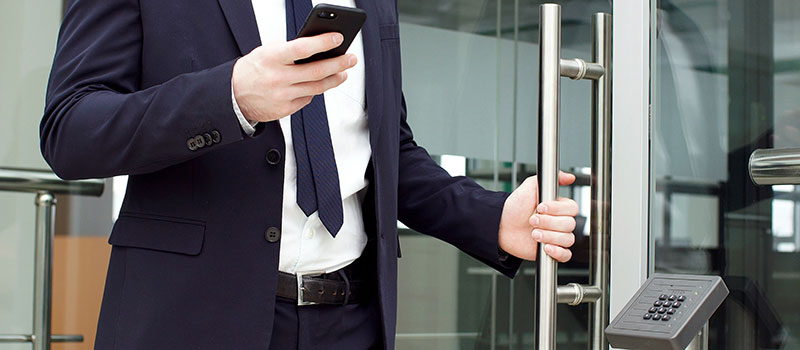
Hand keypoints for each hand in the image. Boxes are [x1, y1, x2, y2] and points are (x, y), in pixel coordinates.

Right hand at [231, 32, 356, 122]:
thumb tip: (318, 47)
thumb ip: (290, 50)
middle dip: (338, 63)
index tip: (338, 37)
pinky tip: (320, 84)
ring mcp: (282, 96)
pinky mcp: (285, 109)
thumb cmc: (253, 70)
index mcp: (272, 58)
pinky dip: (315, 91)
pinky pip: (308, 99)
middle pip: (317, 71)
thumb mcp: (267, 52)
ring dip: (334, 79)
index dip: (323, 42)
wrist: (234, 95)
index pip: (303, 48)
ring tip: (343, 72)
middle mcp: (278, 78)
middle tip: (350, 58)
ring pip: (317, 88)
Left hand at [498, 172, 577, 261]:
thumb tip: (570, 176)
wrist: (501, 225)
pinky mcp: (551, 251)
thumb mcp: (529, 186)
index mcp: (559, 207)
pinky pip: (565, 255)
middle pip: (569, 224)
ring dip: (549, 236)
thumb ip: (547, 178)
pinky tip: (546, 247)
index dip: (556, 209)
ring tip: (533, 233)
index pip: (572, 209)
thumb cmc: (515, 206)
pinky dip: (558, 252)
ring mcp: (556, 237)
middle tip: (532, 220)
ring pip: (567, 239)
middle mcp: (560, 222)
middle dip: (549, 223)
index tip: (540, 207)